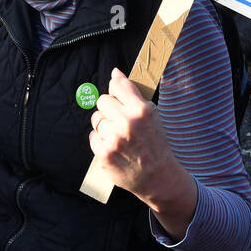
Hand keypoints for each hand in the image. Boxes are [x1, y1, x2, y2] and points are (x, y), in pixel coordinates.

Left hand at [89, 69, 197, 237]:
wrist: (157, 177)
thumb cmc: (154, 142)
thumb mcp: (151, 114)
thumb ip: (131, 93)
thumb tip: (115, 73)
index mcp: (141, 110)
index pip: (117, 86)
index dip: (116, 91)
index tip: (119, 98)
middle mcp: (127, 123)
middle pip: (102, 101)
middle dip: (109, 109)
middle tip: (120, 122)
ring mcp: (114, 139)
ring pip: (97, 120)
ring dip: (105, 126)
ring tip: (119, 137)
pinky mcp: (104, 154)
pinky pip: (93, 137)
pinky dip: (101, 141)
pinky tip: (114, 147)